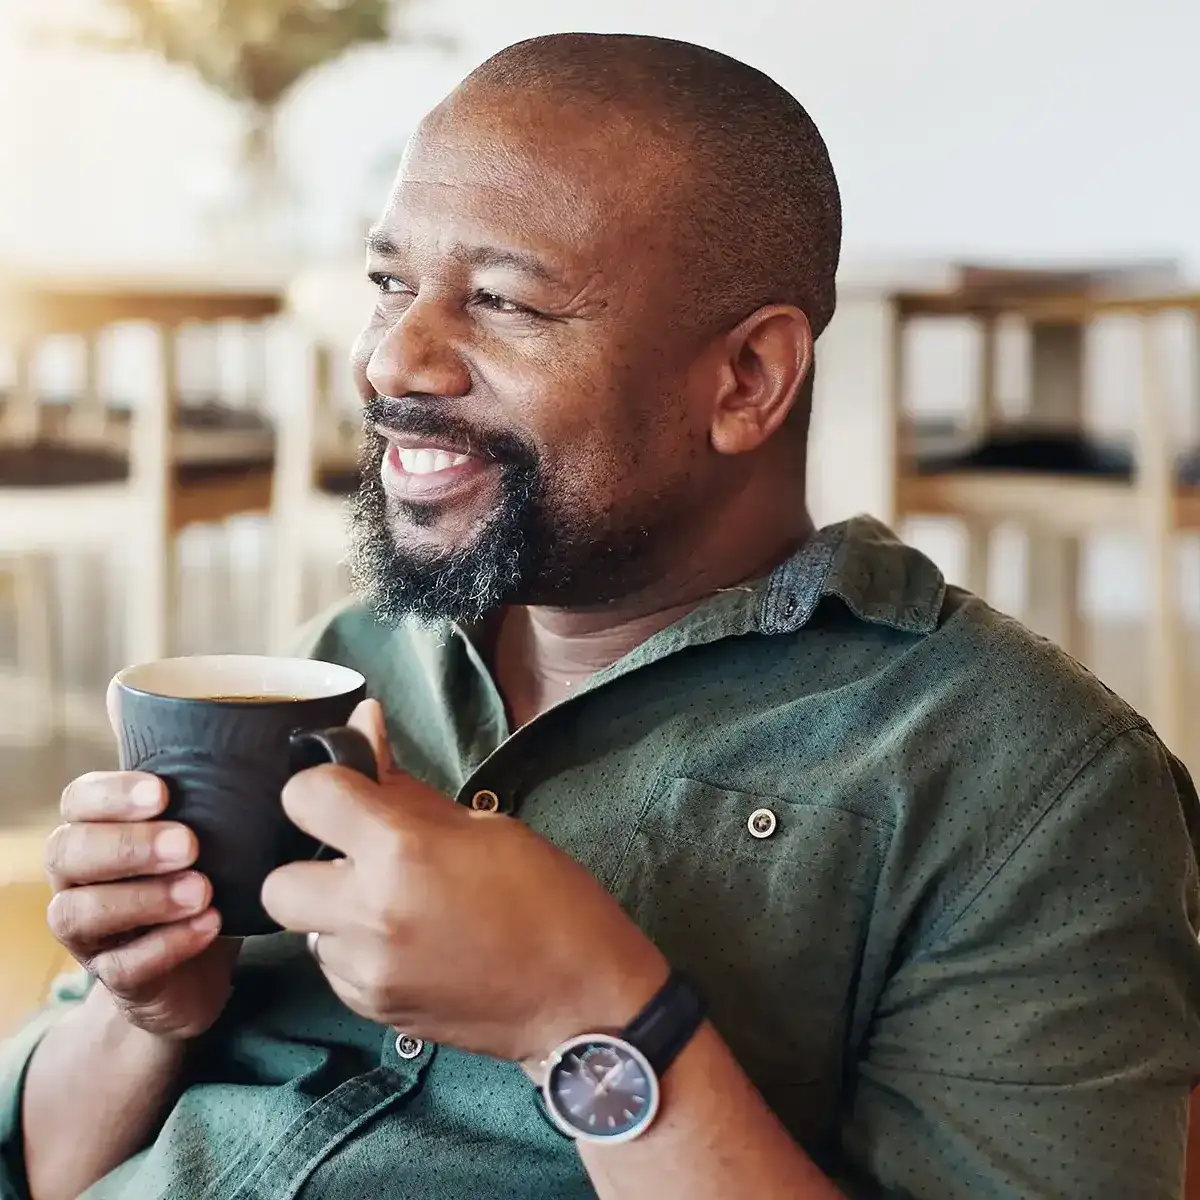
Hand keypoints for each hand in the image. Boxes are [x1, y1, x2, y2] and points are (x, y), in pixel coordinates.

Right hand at [44, 772, 239, 1039]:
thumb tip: (216, 708)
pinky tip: (209, 927)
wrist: (197, 968)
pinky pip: (124, 966)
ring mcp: (89, 933)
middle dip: (129, 845)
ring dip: (145, 898)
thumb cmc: (199, 874)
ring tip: (202, 890)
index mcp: (95, 829)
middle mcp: (78, 877)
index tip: (163, 793)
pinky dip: (167, 945)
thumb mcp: (202, 826)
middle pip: (69, 851)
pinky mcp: (115, 979)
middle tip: (188, 844)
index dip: (113, 794)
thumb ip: (199, 776)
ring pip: (82, 913)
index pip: (78, 800)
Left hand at [261, 700, 667, 1063]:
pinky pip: (333, 968)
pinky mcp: (371, 1009)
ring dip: (335, 912)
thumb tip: (362, 722)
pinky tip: (407, 944)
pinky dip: (356, 951)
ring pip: (304, 930)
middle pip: (278, 882)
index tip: (350, 796)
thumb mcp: (482, 825)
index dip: (325, 788)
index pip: (305, 796)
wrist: (580, 998)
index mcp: (401, 850)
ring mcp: (366, 969)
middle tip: (362, 863)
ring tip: (395, 908)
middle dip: (311, 866)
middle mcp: (368, 912)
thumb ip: (404, 785)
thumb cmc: (547, 897)